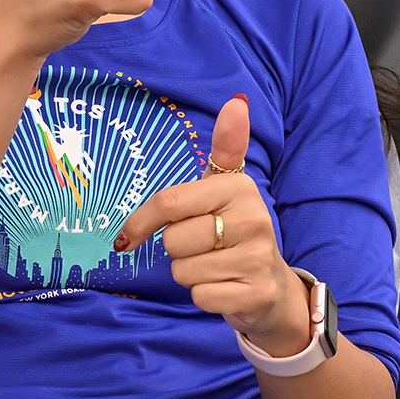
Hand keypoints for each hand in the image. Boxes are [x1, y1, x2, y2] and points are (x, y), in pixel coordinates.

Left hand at [113, 97, 310, 353]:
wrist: (272, 285)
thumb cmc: (236, 231)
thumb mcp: (228, 188)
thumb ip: (227, 146)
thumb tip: (237, 101)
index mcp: (238, 189)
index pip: (169, 203)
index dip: (141, 222)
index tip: (126, 238)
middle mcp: (253, 220)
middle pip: (173, 241)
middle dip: (178, 250)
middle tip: (204, 247)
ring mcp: (257, 258)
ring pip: (184, 271)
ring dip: (190, 274)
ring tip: (215, 266)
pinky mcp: (256, 293)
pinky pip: (200, 297)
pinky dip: (205, 296)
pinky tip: (223, 287)